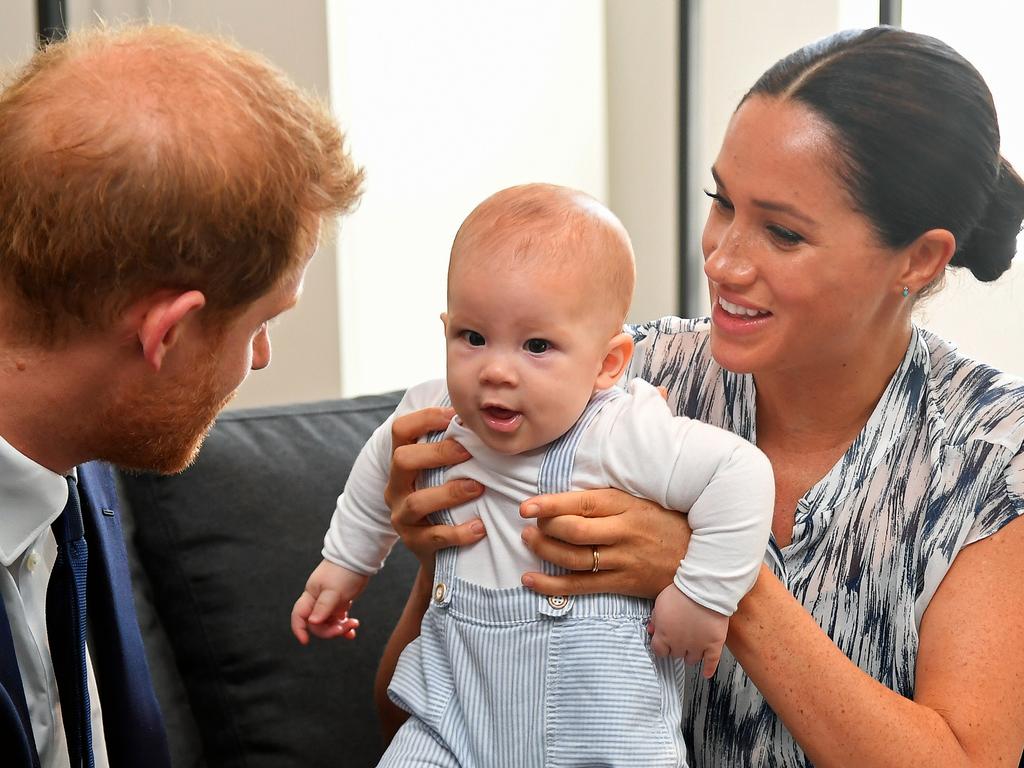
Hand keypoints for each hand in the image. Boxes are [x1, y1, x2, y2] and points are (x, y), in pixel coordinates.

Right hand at [290, 560, 368, 644]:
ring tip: (354, 624)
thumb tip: (312, 622)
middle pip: (316, 624)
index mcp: (311, 596)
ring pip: (329, 623)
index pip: (299, 615)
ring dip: (340, 628)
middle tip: (345, 627)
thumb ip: (323, 607)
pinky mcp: (340, 602)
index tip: (305, 641)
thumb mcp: (333, 590)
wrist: (358, 558)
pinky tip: (352, 630)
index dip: (299, 629)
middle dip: (330, 630)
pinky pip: (339, 619)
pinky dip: (345, 625)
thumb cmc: (344, 571)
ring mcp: (329, 602)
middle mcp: (318, 600)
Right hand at [384, 406, 486, 570]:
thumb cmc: (448, 501)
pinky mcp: (414, 543)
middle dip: (436, 453)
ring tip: (478, 488)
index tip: (454, 415)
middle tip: (468, 451)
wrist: (440, 553)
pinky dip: (458, 532)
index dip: (425, 418)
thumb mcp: (444, 473)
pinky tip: (480, 527)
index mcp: (403, 464)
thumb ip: (455, 448)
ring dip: (450, 492)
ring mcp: (402, 516)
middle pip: (402, 460)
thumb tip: (484, 415)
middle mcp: (396, 487)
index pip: (401, 430)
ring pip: (417, 501)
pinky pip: (434, 537)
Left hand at [519, 488, 690, 598]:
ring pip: (573, 558)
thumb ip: (607, 500)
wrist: (702, 558)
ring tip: (528, 542)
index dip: (550, 505)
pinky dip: (551, 585)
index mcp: (626, 506)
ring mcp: (623, 560)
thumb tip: (565, 498)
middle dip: (544, 528)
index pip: (582, 503)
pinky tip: (530, 580)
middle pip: (573, 531)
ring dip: (544, 551)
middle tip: (528, 525)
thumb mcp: (640, 501)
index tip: (527, 506)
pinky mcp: (622, 584)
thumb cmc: (666, 523)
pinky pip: (580, 587)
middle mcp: (623, 533)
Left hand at [649, 585, 727, 676]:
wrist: (704, 589)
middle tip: (680, 640)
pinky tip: (707, 673)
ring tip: (692, 649)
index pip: (659, 651)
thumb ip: (655, 619)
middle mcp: (679, 644)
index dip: (661, 647)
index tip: (664, 645)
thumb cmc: (681, 593)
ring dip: (690, 655)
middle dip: (676, 648)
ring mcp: (697, 646)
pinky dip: (709, 669)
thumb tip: (652, 630)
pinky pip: (712, 662)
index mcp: (664, 635)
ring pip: (691, 660)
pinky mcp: (714, 645)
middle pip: (675, 655)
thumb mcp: (660, 603)